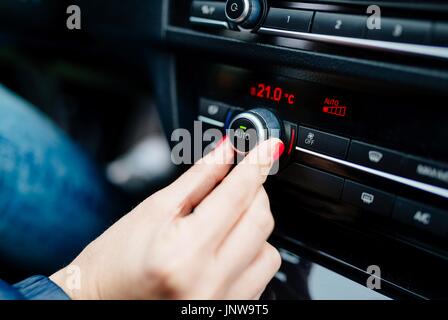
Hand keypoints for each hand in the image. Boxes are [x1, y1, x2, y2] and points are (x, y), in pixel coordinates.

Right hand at [50, 137, 283, 299]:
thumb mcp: (154, 210)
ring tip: (224, 222)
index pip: (236, 196)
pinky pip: (259, 276)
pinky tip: (224, 247)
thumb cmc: (116, 262)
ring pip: (268, 252)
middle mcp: (210, 284)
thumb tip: (227, 152)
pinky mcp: (230, 313)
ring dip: (253, 227)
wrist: (102, 302)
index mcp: (186, 252)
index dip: (255, 164)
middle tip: (240, 180)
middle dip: (255, 192)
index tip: (268, 145)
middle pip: (260, 222)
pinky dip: (249, 254)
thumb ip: (198, 179)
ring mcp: (223, 304)